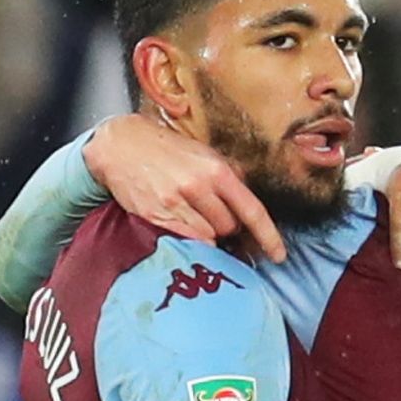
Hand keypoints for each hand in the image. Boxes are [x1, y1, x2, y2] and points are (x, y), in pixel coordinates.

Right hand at [84, 114, 286, 261]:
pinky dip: (190, 239)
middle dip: (228, 226)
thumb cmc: (168, 150)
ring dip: (208, 233)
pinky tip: (183, 223)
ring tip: (194, 214)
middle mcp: (198, 187)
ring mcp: (175, 203)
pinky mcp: (155, 216)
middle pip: (230, 227)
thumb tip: (250, 208)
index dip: (269, 236)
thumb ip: (230, 178)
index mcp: (216, 170)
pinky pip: (185, 241)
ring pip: (208, 237)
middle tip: (213, 213)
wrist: (121, 145)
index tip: (279, 255)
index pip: (252, 210)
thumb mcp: (205, 154)